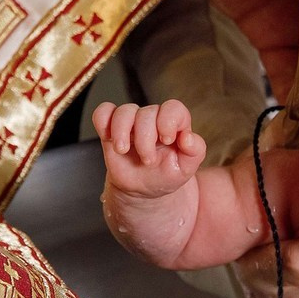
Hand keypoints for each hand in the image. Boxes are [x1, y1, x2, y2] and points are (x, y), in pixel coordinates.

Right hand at [91, 99, 205, 197]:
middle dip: (146, 139)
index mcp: (174, 124)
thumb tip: (188, 137)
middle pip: (147, 112)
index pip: (173, 108)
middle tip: (148, 160)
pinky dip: (103, 122)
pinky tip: (108, 138)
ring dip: (122, 131)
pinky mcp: (111, 128)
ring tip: (124, 150)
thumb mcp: (186, 168)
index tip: (167, 141)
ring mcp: (131, 122)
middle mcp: (152, 119)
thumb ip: (195, 152)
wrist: (143, 189)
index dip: (168, 121)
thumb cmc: (166, 175)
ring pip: (124, 111)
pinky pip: (103, 112)